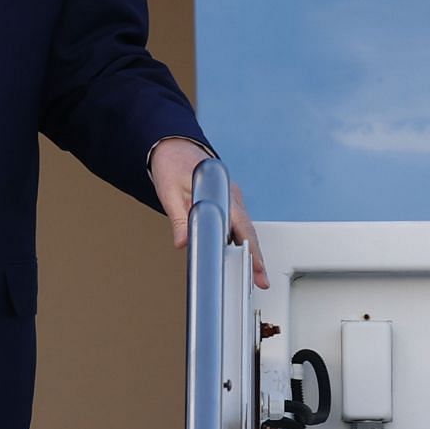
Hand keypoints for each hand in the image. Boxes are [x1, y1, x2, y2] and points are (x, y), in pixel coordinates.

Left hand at [150, 138, 268, 288]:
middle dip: (256, 257)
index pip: (241, 226)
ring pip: (244, 229)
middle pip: (248, 231)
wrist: (173, 148)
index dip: (250, 249)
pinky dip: (239, 240)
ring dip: (248, 251)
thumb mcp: (169, 192)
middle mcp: (231, 196)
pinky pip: (237, 224)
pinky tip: (236, 256)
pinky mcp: (227, 202)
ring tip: (252, 274)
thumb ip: (179, 218)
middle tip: (260, 280)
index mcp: (222, 192)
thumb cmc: (172, 166)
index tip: (256, 268)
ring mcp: (231, 199)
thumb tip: (184, 242)